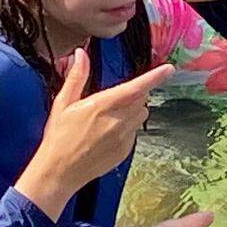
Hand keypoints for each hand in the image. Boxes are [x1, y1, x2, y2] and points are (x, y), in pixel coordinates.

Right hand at [15, 48, 173, 219]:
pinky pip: (135, 132)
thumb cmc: (59, 137)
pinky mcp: (126, 150)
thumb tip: (81, 55)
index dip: (154, 77)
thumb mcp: (63, 103)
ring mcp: (123, 138)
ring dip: (133, 111)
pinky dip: (127, 128)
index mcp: (102, 106)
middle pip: (142, 100)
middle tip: (115, 98)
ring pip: (141, 115)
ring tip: (110, 117)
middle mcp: (117, 121)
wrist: (59, 171)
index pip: (136, 88)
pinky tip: (107, 134)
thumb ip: (76, 77)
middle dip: (134, 94)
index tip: (168, 69)